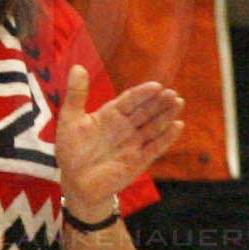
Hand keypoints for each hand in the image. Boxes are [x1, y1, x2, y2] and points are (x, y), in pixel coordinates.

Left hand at [59, 67, 181, 213]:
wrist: (76, 183)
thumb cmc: (72, 151)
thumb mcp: (70, 120)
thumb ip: (76, 95)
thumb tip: (77, 66)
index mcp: (111, 114)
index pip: (130, 100)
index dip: (143, 93)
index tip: (156, 86)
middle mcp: (126, 127)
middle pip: (146, 111)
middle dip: (159, 102)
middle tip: (172, 93)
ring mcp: (134, 143)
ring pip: (154, 127)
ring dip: (166, 115)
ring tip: (178, 103)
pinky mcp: (139, 160)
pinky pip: (155, 148)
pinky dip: (166, 138)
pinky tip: (177, 126)